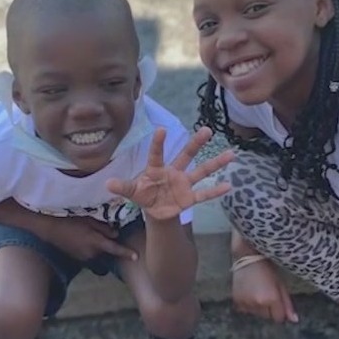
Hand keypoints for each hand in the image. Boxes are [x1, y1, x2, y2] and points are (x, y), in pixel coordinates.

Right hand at [40, 216, 137, 261]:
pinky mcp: (76, 257)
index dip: (126, 253)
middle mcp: (90, 253)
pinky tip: (83, 237)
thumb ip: (103, 228)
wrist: (48, 227)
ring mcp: (82, 257)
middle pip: (106, 251)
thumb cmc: (69, 219)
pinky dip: (91, 247)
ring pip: (98, 252)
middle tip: (107, 231)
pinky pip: (89, 253)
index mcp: (95, 242)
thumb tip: (116, 234)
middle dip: (109, 244)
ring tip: (92, 232)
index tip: (137, 256)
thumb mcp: (88, 219)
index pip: (115, 249)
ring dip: (99, 246)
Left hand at [105, 127, 234, 220]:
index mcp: (156, 169)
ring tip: (231, 154)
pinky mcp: (189, 198)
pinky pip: (204, 194)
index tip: (162, 129)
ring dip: (215, 163)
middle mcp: (173, 172)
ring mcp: (184, 184)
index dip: (158, 143)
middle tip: (207, 129)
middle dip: (196, 143)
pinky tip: (228, 186)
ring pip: (201, 171)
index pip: (157, 154)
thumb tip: (108, 183)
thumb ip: (123, 187)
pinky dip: (215, 191)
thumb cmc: (144, 194)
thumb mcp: (132, 192)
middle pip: (186, 155)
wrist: (156, 210)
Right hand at [232, 258, 298, 323]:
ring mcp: (246, 303)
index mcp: (272, 299)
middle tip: (266, 292)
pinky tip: (248, 293)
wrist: (248, 257)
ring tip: (256, 291)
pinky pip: (245, 310)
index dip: (279, 310)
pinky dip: (247, 305)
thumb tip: (294, 321)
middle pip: (267, 316)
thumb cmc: (268, 269)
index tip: (276, 300)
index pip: (279, 318)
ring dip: (257, 307)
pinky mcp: (237, 301)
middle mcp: (258, 304)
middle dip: (268, 308)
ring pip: (256, 314)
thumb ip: (287, 304)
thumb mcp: (281, 285)